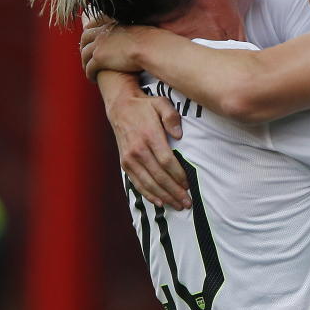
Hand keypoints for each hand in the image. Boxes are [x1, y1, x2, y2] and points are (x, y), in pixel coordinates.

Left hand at [80, 23, 151, 79]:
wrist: (150, 47)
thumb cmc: (152, 40)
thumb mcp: (140, 30)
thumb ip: (134, 31)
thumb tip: (142, 34)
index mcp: (112, 24)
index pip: (94, 24)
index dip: (90, 30)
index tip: (91, 36)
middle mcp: (102, 33)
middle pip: (85, 38)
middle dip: (84, 46)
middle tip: (87, 54)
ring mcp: (99, 45)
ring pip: (84, 54)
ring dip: (85, 62)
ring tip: (89, 69)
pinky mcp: (99, 59)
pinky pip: (89, 67)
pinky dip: (89, 73)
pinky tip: (92, 78)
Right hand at [106, 87, 190, 209]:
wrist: (120, 106)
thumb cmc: (145, 106)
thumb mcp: (161, 104)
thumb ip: (172, 117)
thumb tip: (179, 135)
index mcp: (149, 136)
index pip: (167, 161)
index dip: (179, 175)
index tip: (189, 185)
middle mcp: (138, 150)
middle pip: (159, 177)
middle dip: (175, 192)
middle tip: (188, 202)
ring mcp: (129, 159)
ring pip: (148, 183)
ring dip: (164, 196)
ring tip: (178, 205)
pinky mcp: (125, 163)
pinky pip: (137, 183)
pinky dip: (148, 194)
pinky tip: (160, 202)